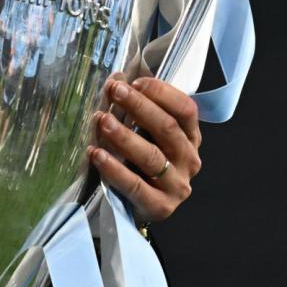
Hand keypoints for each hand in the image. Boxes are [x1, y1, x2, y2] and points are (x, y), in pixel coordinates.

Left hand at [88, 76, 202, 223]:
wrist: (137, 207)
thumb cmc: (140, 164)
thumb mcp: (145, 136)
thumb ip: (135, 112)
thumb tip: (114, 79)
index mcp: (190, 138)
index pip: (186, 109)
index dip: (162, 93)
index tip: (135, 82)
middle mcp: (189, 159)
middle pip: (168, 128)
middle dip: (139, 106)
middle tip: (115, 91)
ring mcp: (177, 185)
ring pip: (152, 156)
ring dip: (124, 136)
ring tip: (102, 120)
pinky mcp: (160, 206)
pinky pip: (135, 185)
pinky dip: (114, 169)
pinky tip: (96, 154)